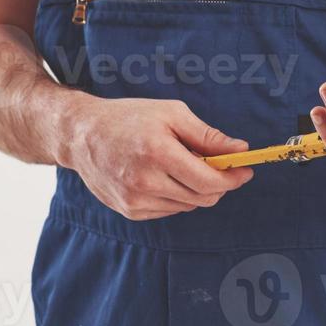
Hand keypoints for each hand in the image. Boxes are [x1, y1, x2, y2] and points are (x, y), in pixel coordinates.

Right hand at [54, 95, 253, 220]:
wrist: (81, 135)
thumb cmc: (128, 118)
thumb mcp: (171, 114)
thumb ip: (207, 135)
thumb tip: (240, 150)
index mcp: (158, 153)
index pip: (209, 180)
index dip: (232, 178)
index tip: (245, 171)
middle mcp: (145, 182)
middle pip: (202, 197)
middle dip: (218, 184)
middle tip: (219, 165)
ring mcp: (135, 200)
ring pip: (187, 206)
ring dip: (196, 190)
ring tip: (182, 165)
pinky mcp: (129, 211)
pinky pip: (169, 210)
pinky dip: (176, 196)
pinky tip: (164, 176)